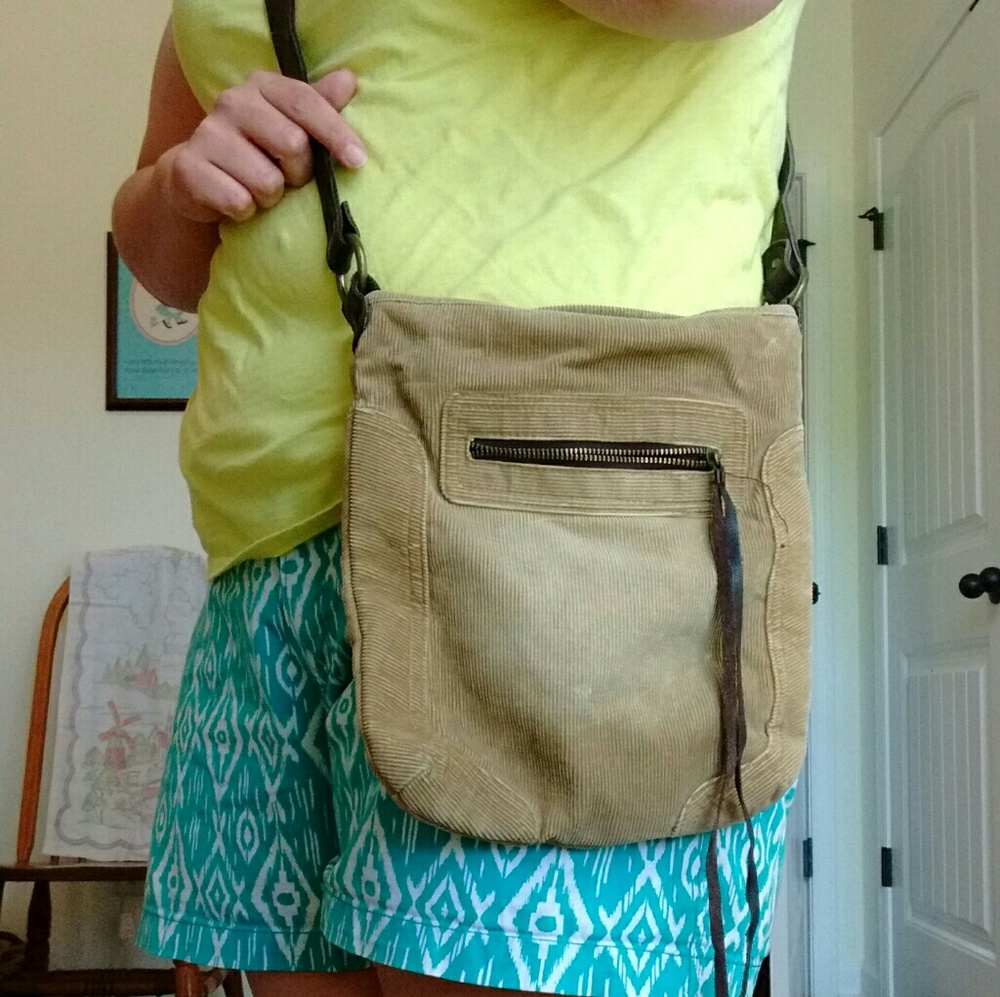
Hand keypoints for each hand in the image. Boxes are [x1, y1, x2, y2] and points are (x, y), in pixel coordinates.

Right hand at [157, 68, 364, 223]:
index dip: (335, 133)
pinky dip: (246, 211)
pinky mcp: (187, 168)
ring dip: (271, 198)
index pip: (305, 102)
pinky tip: (238, 202)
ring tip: (259, 191)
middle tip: (288, 179)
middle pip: (292, 144)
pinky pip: (239, 202)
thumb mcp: (289, 125)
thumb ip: (318, 104)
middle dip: (299, 173)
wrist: (196, 176)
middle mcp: (231, 102)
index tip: (357, 161)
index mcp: (260, 86)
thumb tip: (349, 80)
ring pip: (267, 182)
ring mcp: (206, 134)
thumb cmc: (256, 151)